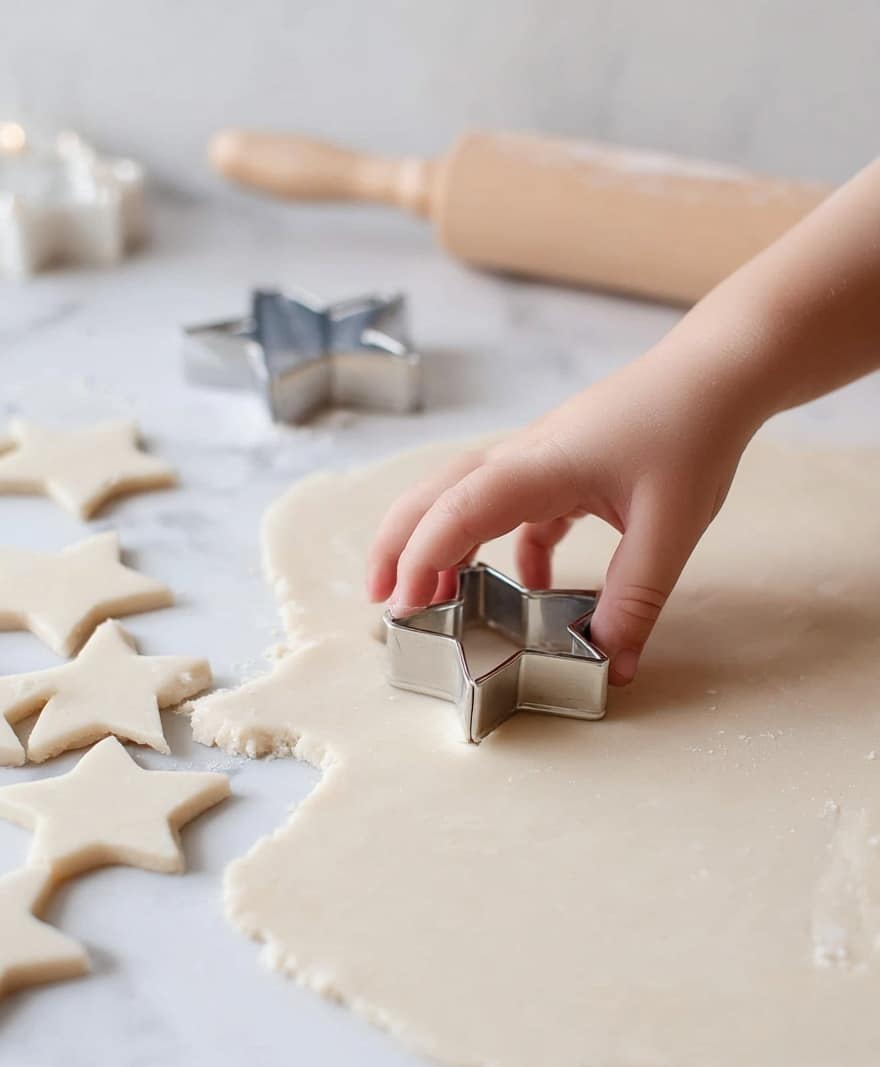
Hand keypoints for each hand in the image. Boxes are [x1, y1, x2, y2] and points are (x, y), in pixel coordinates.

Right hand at [367, 349, 759, 684]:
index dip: (424, 556)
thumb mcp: (670, 528)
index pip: (461, 509)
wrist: (718, 370)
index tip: (406, 606)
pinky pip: (510, 508)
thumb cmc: (694, 431)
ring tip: (427, 596)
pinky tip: (524, 584)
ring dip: (438, 544)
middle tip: (380, 601)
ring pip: (464, 499)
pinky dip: (502, 547)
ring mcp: (538, 457)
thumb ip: (636, 600)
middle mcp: (524, 456)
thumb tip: (612, 665)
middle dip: (397, 546)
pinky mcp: (558, 464)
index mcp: (541, 465)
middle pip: (435, 495)